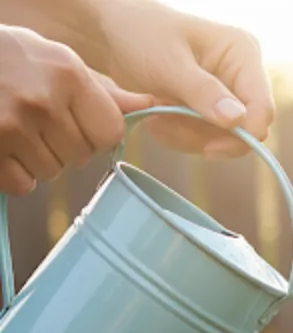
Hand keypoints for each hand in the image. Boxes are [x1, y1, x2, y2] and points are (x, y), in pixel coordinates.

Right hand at [0, 27, 150, 195]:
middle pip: (81, 156)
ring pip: (52, 173)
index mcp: (66, 75)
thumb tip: (147, 105)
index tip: (76, 121)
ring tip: (17, 128)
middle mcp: (41, 102)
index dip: (95, 133)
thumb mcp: (55, 60)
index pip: (110, 133)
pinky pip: (22, 185)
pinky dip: (14, 172)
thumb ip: (100, 90)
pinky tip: (3, 145)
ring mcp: (11, 128)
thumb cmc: (8, 58)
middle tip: (38, 120)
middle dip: (64, 145)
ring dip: (37, 158)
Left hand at [90, 0, 273, 157]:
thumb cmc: (138, 33)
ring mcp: (228, 95)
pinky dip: (181, 137)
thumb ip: (202, 92)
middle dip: (205, 136)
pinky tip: (159, 118)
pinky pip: (207, 141)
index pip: (261, 108)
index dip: (242, 135)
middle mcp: (242, 76)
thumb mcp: (168, 62)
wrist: (110, 34)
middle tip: (167, 123)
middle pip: (244, 131)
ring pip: (224, 141)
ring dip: (187, 137)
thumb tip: (237, 120)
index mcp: (243, 53)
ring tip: (156, 116)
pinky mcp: (212, 111)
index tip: (208, 148)